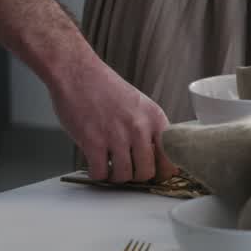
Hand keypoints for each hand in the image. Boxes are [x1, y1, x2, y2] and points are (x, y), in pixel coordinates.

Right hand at [49, 60, 176, 182]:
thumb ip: (149, 128)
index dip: (163, 170)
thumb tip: (156, 154)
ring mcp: (117, 136)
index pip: (171, 156)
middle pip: (148, 172)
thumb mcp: (139, 105)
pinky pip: (100, 173)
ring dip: (116, 176)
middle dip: (137, 175)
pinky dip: (97, 174)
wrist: (78, 73)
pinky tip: (96, 165)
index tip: (156, 173)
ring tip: (110, 166)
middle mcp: (139, 128)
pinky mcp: (93, 142)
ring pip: (124, 176)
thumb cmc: (105, 88)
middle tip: (128, 169)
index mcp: (155, 118)